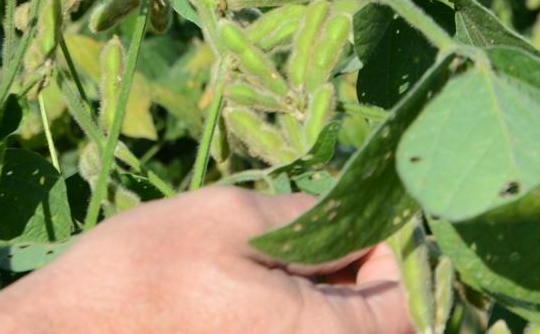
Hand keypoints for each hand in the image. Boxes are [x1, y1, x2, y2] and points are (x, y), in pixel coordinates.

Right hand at [0, 187, 412, 333]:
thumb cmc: (134, 281)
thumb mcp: (225, 217)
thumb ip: (306, 218)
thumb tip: (350, 220)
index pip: (405, 302)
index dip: (381, 254)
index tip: (339, 229)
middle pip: (373, 328)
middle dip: (348, 282)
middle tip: (298, 248)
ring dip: (313, 305)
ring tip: (258, 276)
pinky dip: (280, 322)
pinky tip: (233, 306)